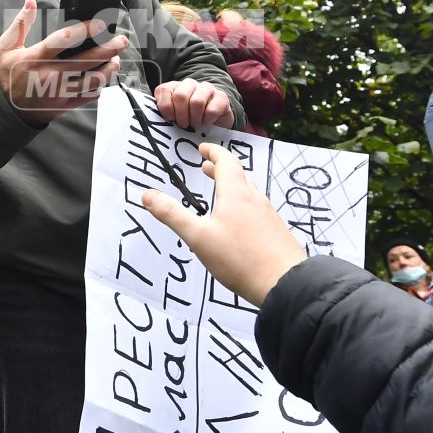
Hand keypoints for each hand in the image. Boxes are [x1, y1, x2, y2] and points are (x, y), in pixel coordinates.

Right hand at [0, 0, 126, 124]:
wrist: (5, 110)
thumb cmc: (7, 74)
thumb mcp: (8, 47)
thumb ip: (21, 23)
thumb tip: (31, 1)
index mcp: (36, 57)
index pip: (65, 39)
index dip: (86, 29)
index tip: (101, 24)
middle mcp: (50, 75)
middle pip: (87, 60)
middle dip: (108, 48)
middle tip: (121, 40)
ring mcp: (59, 93)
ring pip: (93, 80)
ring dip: (109, 69)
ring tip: (116, 59)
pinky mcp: (65, 105)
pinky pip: (89, 96)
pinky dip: (100, 86)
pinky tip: (103, 77)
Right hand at [141, 142, 305, 306]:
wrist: (285, 283)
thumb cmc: (240, 259)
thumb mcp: (198, 237)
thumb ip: (172, 215)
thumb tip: (147, 194)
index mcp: (236, 195)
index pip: (226, 162)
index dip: (214, 153)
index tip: (203, 149)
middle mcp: (255, 200)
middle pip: (239, 175)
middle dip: (221, 169)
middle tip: (207, 167)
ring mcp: (268, 216)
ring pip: (250, 193)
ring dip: (233, 186)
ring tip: (221, 192)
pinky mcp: (275, 233)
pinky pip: (258, 210)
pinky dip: (243, 205)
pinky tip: (239, 223)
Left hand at [154, 78, 236, 129]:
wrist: (214, 123)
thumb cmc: (189, 120)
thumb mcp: (173, 117)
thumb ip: (163, 114)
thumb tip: (152, 120)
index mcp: (173, 87)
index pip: (163, 90)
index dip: (165, 107)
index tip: (170, 119)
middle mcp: (189, 84)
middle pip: (180, 96)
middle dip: (181, 115)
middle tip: (184, 124)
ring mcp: (206, 88)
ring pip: (197, 102)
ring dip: (195, 119)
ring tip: (195, 124)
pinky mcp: (221, 97)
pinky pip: (212, 109)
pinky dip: (208, 120)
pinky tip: (207, 122)